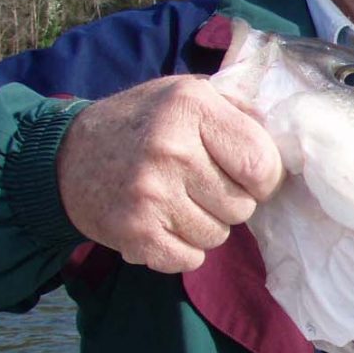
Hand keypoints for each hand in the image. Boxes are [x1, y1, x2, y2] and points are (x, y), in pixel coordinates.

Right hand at [57, 75, 282, 272]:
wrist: (65, 158)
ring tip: (179, 200)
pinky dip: (183, 249)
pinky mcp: (133, 233)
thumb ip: (239, 109)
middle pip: (243, 206)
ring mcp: (149, 194)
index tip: (249, 176)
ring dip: (207, 225)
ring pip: (219, 235)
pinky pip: (190, 259)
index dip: (264, 178)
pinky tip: (164, 222)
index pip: (262, 164)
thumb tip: (287, 137)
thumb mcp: (187, 93)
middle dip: (232, 201)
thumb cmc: (142, 124)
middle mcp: (170, 149)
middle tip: (203, 185)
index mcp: (191, 108)